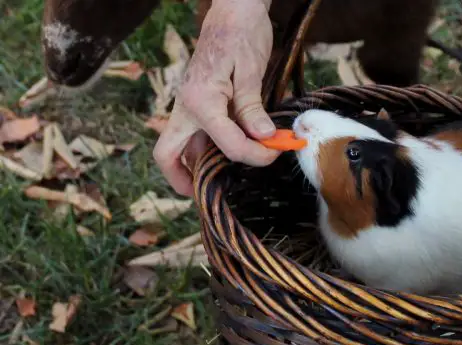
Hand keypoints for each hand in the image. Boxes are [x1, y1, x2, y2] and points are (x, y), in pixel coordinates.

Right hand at [153, 0, 277, 196]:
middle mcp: (186, 108)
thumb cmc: (240, 35)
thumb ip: (253, 108)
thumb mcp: (250, 71)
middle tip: (208, 194)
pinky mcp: (196, 105)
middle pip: (169, 155)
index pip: (228, 145)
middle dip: (183, 180)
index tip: (276, 152)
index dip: (256, 156)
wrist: (233, 11)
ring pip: (179, 149)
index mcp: (200, 101)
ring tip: (224, 178)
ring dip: (197, 167)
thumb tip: (263, 139)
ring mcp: (187, 107)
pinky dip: (208, 151)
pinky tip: (231, 155)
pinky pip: (194, 137)